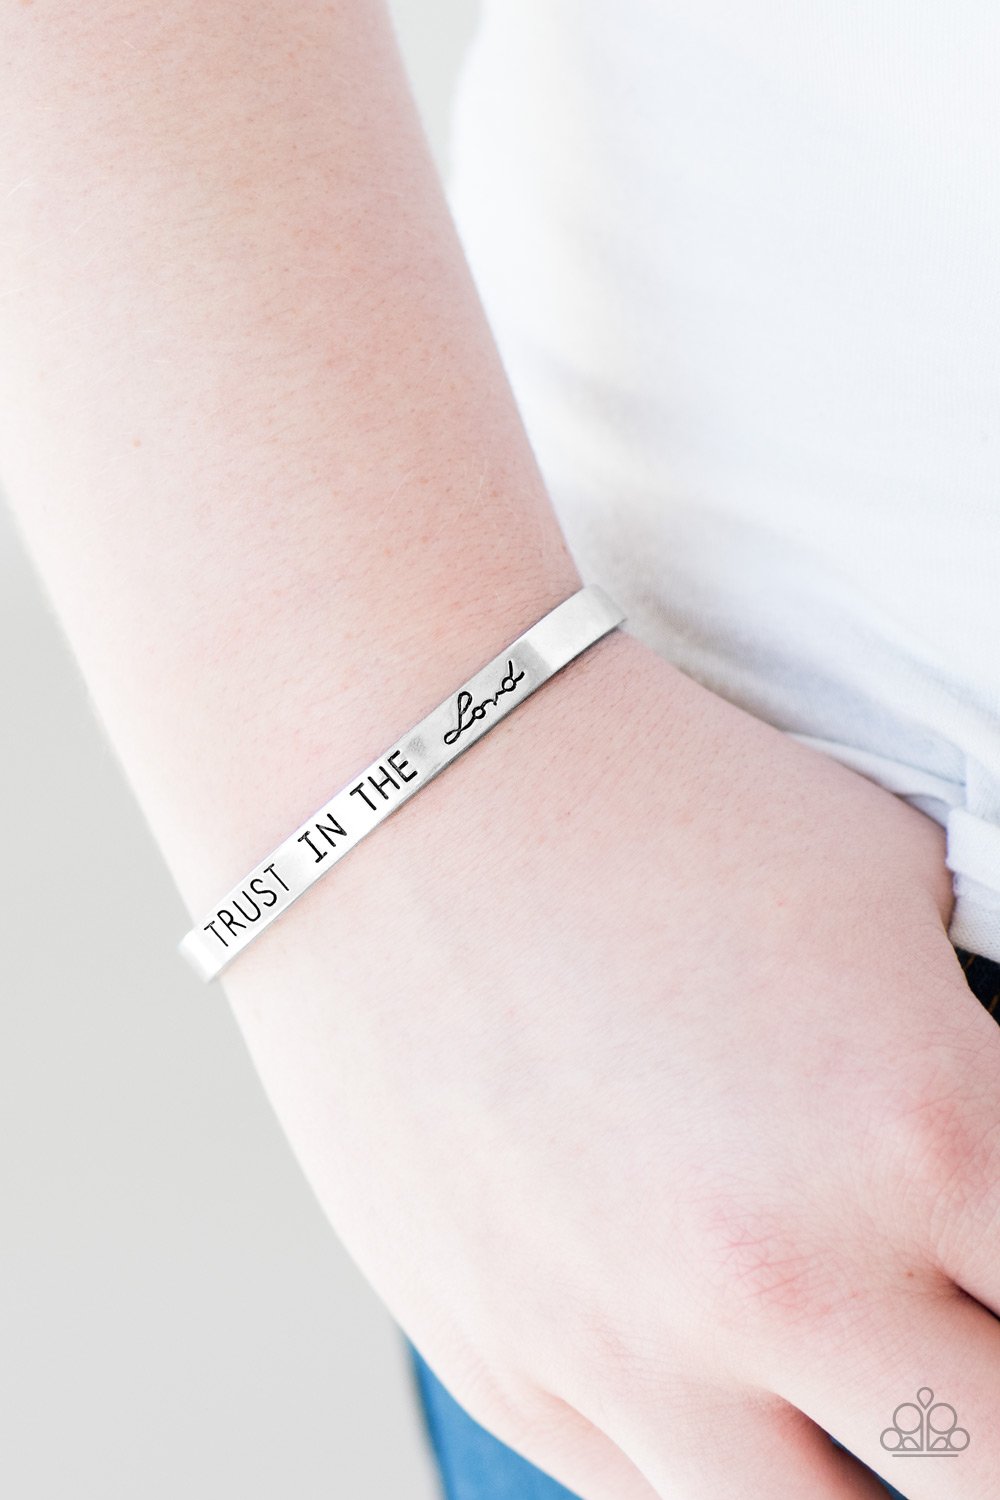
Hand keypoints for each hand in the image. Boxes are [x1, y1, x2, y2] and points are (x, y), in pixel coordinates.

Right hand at [220, 628, 997, 1498]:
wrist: (402, 792)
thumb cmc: (649, 804)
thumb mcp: (891, 884)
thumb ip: (978, 1053)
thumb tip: (992, 1159)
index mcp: (929, 1131)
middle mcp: (788, 1277)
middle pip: (985, 1467)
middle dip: (994, 1417)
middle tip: (965, 1352)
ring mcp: (629, 1346)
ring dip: (865, 1478)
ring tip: (856, 1396)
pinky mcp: (504, 1361)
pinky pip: (647, 1497)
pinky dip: (712, 1457)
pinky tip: (721, 1382)